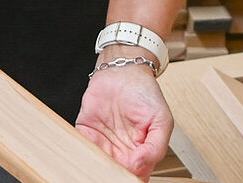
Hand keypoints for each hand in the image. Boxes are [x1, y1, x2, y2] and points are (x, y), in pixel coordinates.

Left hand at [75, 61, 171, 179]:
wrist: (124, 70)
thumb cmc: (145, 94)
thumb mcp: (162, 120)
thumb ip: (156, 147)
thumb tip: (141, 166)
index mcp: (140, 152)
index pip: (136, 175)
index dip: (130, 178)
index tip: (125, 176)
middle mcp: (120, 150)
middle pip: (113, 172)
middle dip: (110, 174)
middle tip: (107, 172)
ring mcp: (102, 141)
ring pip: (96, 162)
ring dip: (94, 165)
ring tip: (97, 163)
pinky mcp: (86, 130)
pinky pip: (81, 144)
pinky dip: (80, 149)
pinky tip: (85, 150)